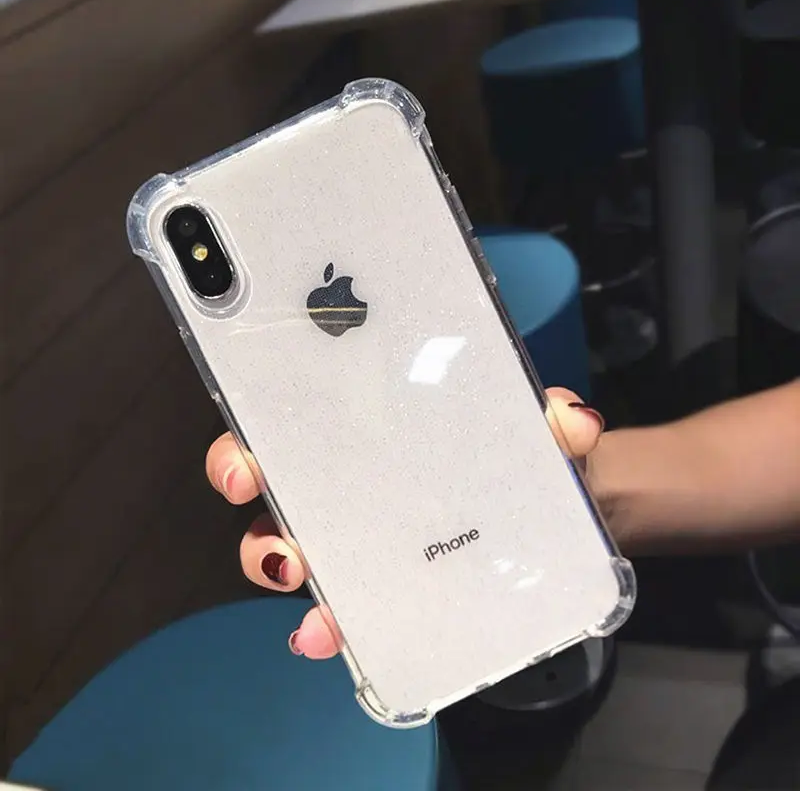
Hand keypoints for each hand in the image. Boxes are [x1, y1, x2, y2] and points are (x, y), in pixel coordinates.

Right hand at [206, 387, 605, 658]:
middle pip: (276, 502)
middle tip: (282, 550)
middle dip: (259, 527)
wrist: (554, 509)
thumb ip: (550, 418)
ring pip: (294, 559)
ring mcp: (361, 539)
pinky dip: (334, 625)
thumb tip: (570, 419)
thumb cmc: (520, 455)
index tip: (247, 463)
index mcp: (368, 432)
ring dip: (295, 590)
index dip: (251, 446)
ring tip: (319, 618)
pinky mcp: (384, 585)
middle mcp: (347, 483)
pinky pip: (342, 605)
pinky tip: (335, 640)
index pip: (289, 429)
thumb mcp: (535, 431)